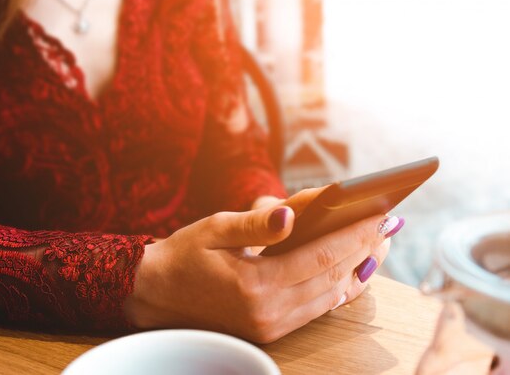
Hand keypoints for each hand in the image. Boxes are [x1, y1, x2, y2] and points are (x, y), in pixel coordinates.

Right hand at [123, 201, 398, 342]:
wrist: (154, 294)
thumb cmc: (182, 255)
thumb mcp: (213, 228)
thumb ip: (255, 224)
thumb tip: (291, 213)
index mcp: (254, 283)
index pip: (320, 255)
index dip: (354, 234)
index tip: (380, 213)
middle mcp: (267, 311)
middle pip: (332, 276)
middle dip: (364, 248)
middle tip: (389, 223)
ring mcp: (269, 325)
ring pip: (328, 296)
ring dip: (357, 269)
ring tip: (378, 244)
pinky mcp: (267, 330)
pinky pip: (314, 311)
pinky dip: (337, 290)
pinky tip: (352, 273)